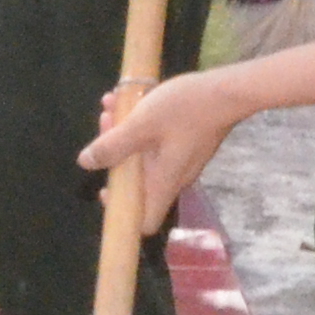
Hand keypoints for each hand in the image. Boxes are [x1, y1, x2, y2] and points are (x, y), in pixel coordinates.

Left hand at [77, 69, 244, 230]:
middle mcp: (175, 178)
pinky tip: (132, 99)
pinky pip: (158, 143)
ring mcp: (183, 160)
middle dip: (115, 154)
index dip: (122, 211)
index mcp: (164, 183)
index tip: (107, 185)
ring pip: (145, 156)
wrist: (229, 91)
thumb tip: (86, 163)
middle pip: (138, 183)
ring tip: (114, 103)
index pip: (145, 222)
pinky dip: (142, 126)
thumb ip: (113, 145)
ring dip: (125, 133)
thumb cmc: (185, 110)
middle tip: (106, 122)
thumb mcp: (141, 125)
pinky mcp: (189, 143)